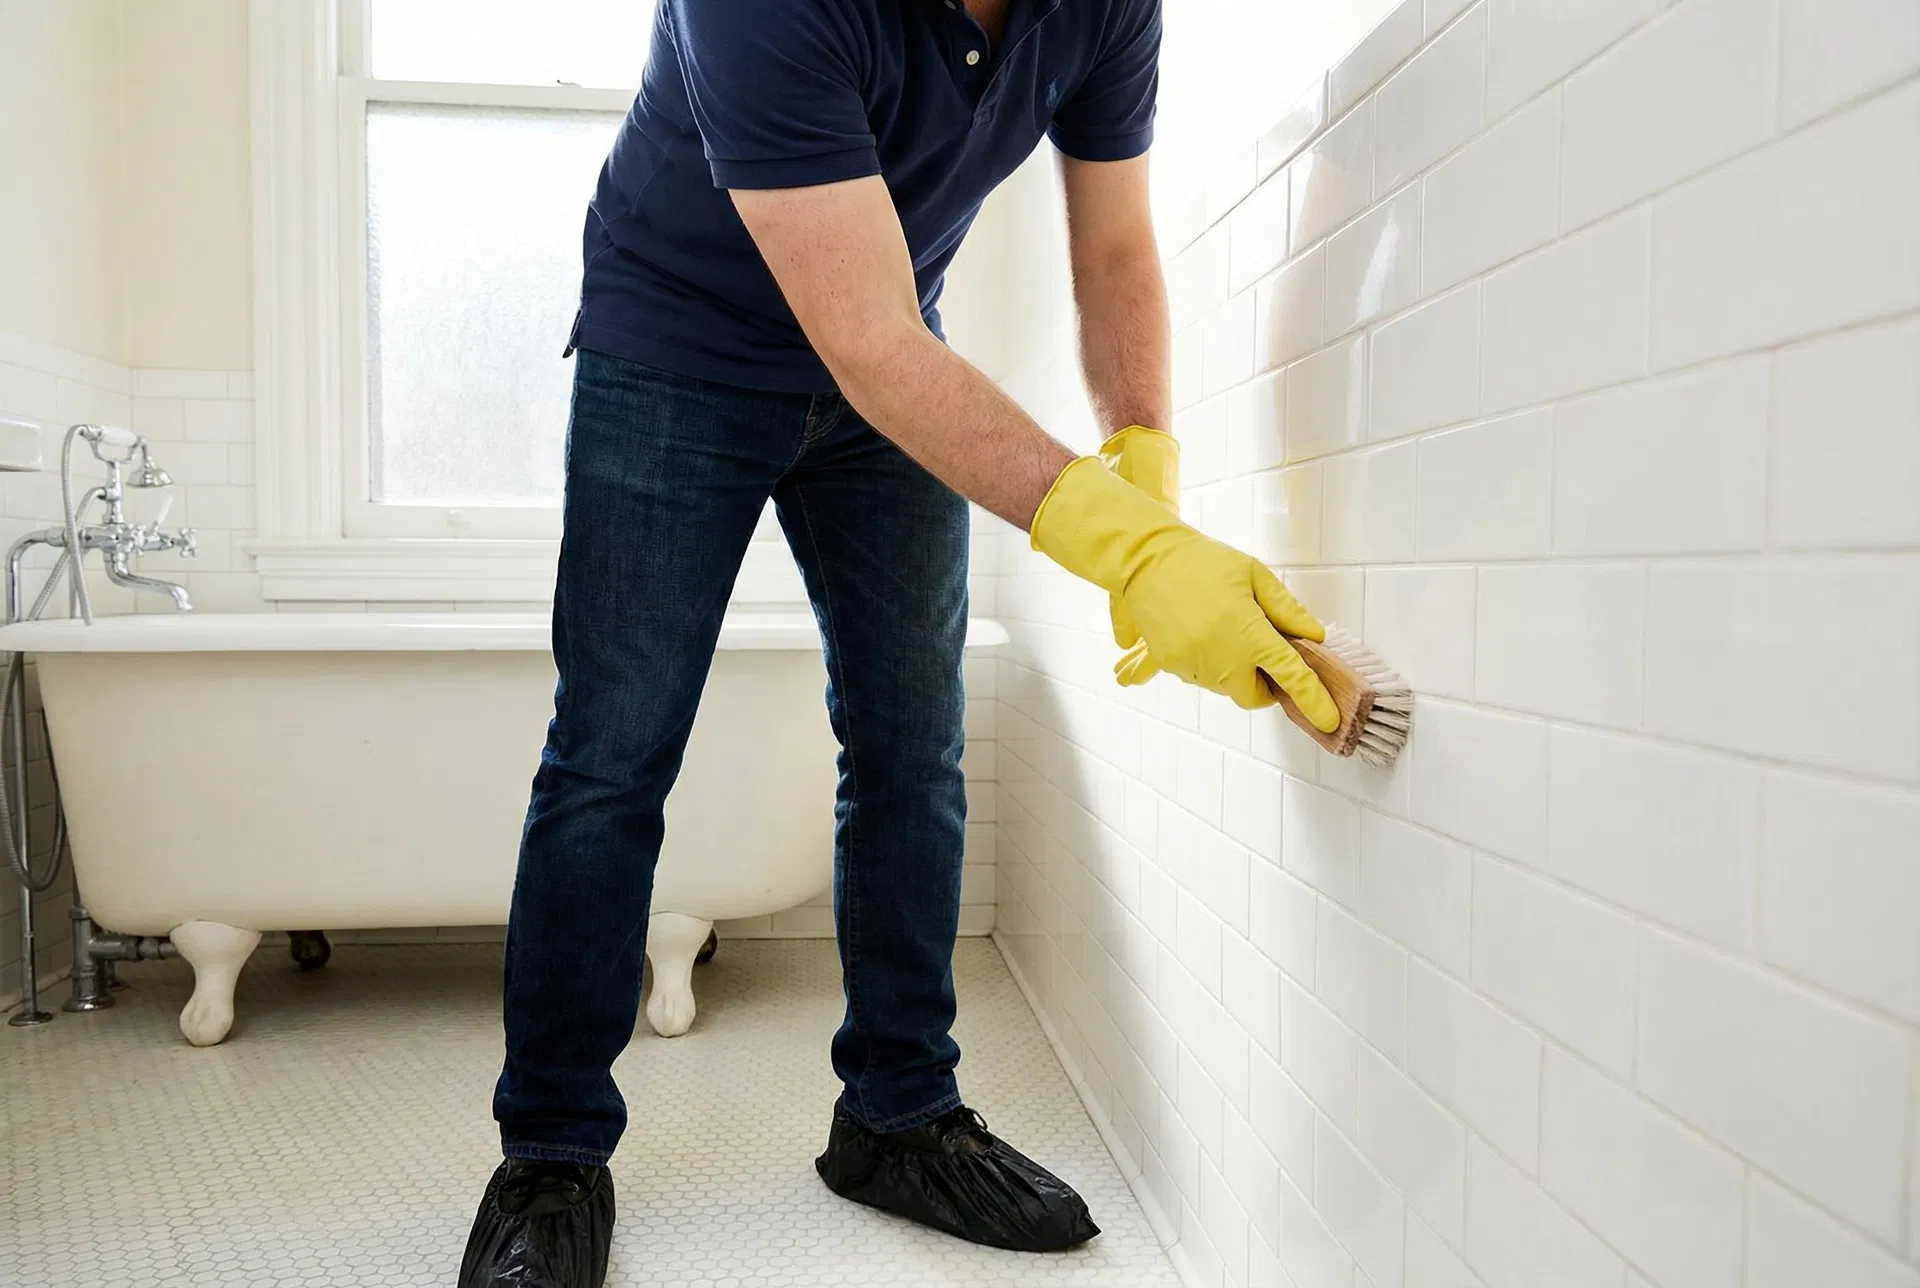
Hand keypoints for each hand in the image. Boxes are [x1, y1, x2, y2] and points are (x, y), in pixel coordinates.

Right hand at [1029, 457, 1338, 727]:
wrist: (1146, 561)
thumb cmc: (1204, 562)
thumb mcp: (1254, 575)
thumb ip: (1286, 610)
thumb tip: (1312, 637)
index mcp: (1249, 634)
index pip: (1291, 676)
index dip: (1313, 701)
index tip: (1328, 720)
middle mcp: (1222, 659)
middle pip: (1254, 697)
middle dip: (1264, 685)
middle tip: (1262, 654)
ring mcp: (1193, 666)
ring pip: (1226, 688)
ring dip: (1235, 672)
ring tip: (1224, 631)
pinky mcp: (1171, 666)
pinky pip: (1200, 677)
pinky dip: (1209, 665)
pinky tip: (1202, 633)